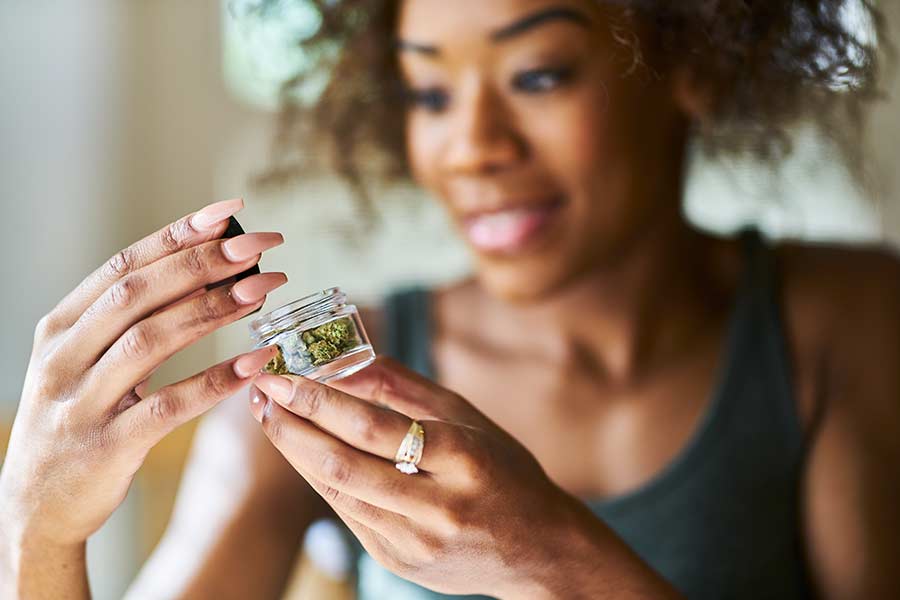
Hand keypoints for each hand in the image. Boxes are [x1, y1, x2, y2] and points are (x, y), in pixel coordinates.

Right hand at [0, 199, 285, 554]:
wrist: (36, 506)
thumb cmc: (77, 418)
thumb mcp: (85, 360)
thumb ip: (131, 319)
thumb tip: (209, 271)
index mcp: (61, 326)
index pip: (124, 265)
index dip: (179, 235)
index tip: (230, 212)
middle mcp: (64, 356)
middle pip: (137, 294)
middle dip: (203, 263)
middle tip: (259, 246)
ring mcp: (80, 402)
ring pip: (150, 340)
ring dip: (212, 309)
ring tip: (264, 289)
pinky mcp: (107, 446)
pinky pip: (168, 406)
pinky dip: (214, 381)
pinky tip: (256, 362)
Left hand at [251, 357, 586, 597]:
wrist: (537, 550)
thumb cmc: (505, 471)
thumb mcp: (468, 418)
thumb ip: (405, 388)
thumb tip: (344, 360)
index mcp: (465, 458)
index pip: (376, 427)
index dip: (319, 401)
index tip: (282, 376)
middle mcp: (440, 505)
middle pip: (344, 464)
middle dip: (291, 427)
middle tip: (260, 394)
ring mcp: (416, 542)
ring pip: (336, 492)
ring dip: (296, 452)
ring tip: (270, 417)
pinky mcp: (399, 562)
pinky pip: (346, 513)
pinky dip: (319, 477)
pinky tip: (303, 450)